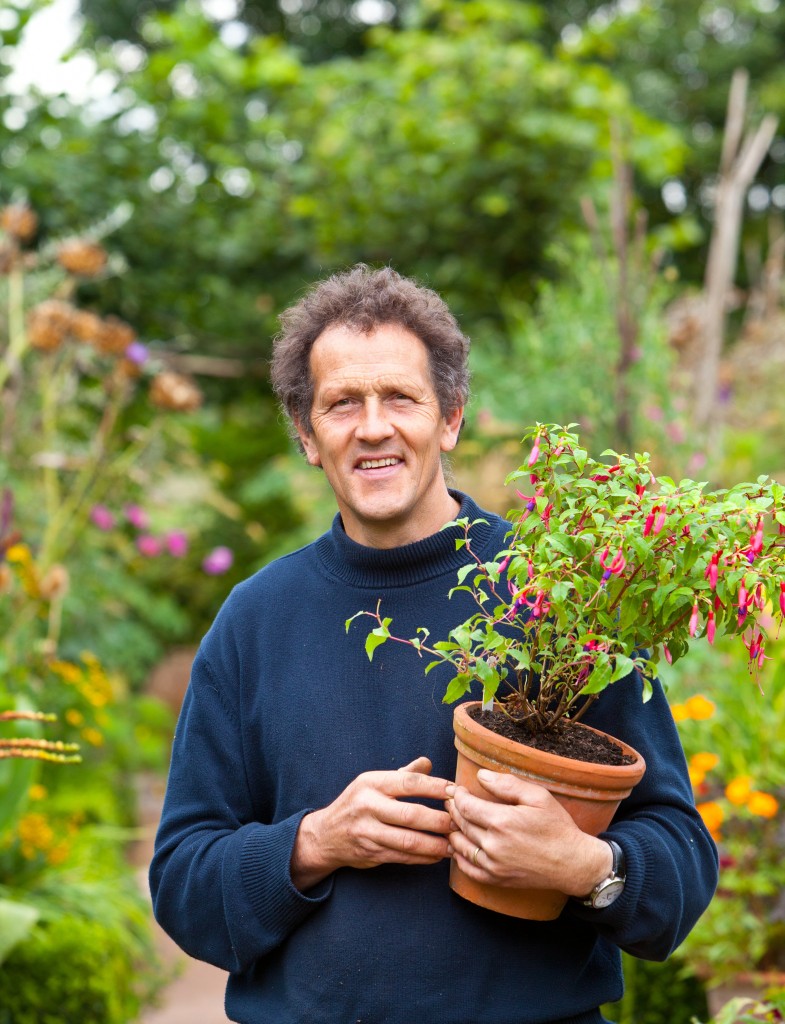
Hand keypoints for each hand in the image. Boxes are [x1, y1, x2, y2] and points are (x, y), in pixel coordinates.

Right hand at [291, 756, 452, 890]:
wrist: (326, 834)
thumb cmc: (358, 803)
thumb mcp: (373, 783)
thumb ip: (403, 774)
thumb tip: (427, 762)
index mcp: (371, 783)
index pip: (409, 783)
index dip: (435, 787)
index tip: (455, 792)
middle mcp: (367, 806)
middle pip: (411, 814)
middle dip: (440, 819)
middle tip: (460, 821)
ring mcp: (368, 832)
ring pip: (408, 840)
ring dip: (435, 844)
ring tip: (454, 843)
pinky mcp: (370, 853)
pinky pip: (403, 857)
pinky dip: (423, 858)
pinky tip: (438, 855)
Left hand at [446, 769, 612, 896]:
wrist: (573, 863)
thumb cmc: (557, 827)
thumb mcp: (538, 797)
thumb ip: (507, 784)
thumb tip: (481, 776)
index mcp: (502, 821)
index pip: (466, 805)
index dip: (458, 795)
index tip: (458, 789)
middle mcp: (493, 845)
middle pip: (461, 824)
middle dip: (454, 810)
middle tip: (452, 801)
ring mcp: (493, 865)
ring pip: (460, 846)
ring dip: (453, 831)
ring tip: (454, 820)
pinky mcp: (497, 879)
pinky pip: (468, 869)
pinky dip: (458, 856)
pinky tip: (459, 847)